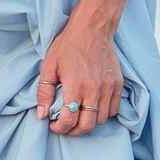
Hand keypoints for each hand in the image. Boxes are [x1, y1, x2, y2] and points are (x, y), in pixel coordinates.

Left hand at [38, 16, 122, 134]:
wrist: (92, 28)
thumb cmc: (68, 45)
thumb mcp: (49, 66)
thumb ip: (44, 93)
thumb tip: (41, 115)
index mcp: (75, 85)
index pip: (69, 120)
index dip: (59, 128)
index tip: (53, 125)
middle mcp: (94, 89)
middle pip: (87, 125)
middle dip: (74, 131)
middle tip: (65, 127)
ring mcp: (109, 87)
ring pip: (102, 120)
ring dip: (88, 124)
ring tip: (78, 118)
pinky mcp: (118, 84)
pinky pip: (114, 109)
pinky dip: (103, 114)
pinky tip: (92, 109)